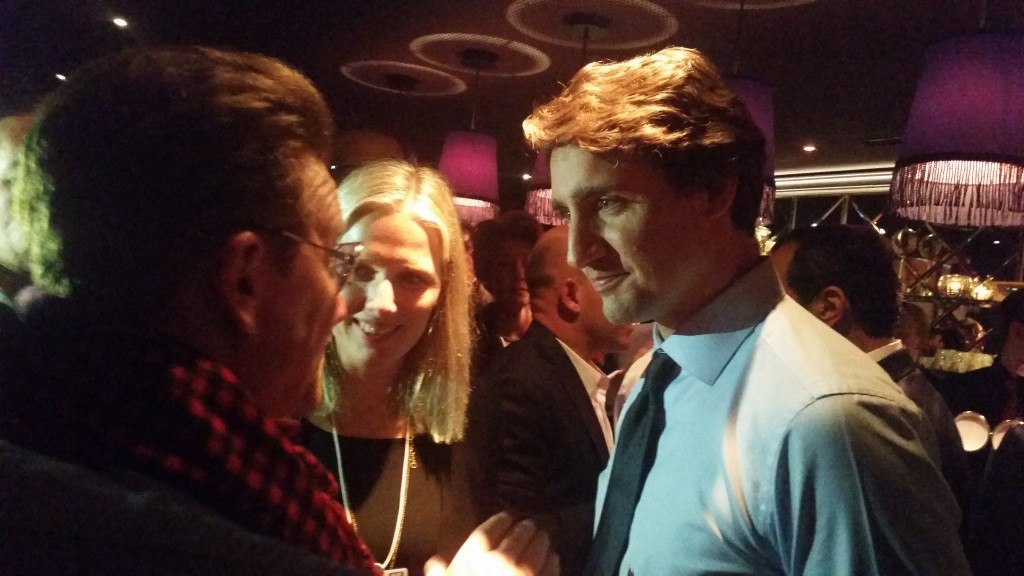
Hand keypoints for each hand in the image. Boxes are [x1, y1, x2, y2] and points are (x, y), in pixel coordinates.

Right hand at [424, 512, 557, 575]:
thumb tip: (435, 563)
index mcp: (474, 558)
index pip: (489, 530)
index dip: (499, 521)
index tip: (506, 518)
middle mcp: (501, 560)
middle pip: (519, 533)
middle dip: (525, 529)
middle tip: (528, 527)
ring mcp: (525, 573)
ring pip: (539, 547)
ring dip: (542, 542)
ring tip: (542, 540)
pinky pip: (552, 567)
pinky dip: (552, 562)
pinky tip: (552, 559)